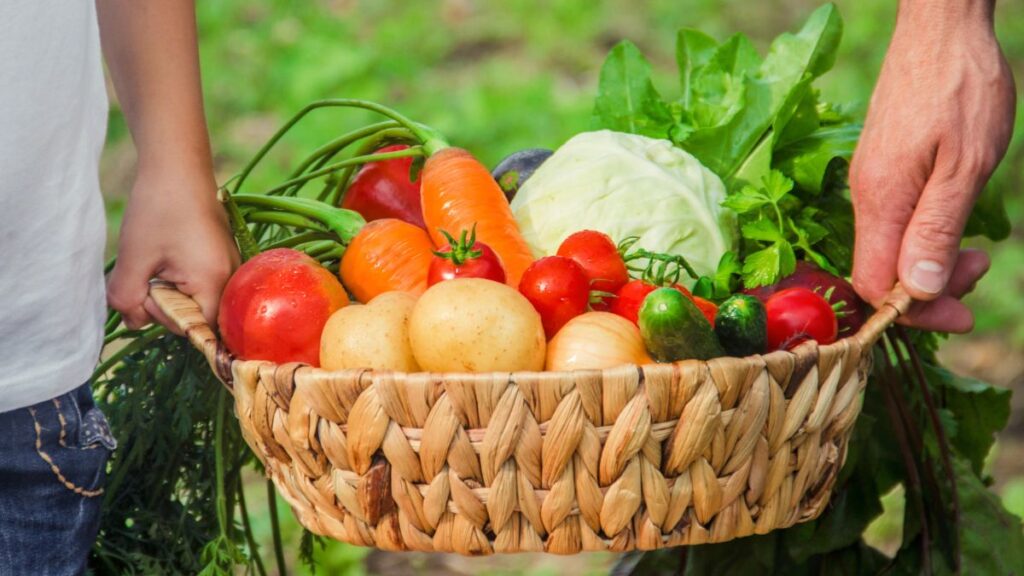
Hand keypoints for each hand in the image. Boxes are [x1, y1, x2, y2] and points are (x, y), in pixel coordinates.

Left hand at [107, 165, 237, 332]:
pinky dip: (181, 278)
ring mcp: (231, 267)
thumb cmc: (159, 208)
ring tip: (158, 259)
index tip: (147, 291)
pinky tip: (168, 254)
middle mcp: (232, 278)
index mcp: (214, 282)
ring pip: (198, 300)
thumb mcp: (134, 257)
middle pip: (198, 316)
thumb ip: (128, 298)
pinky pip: (203, 284)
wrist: (179, 165)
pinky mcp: (223, 257)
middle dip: (166, 303)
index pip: (195, 329)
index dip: (165, 319)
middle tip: (148, 272)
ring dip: (171, 289)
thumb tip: (133, 322)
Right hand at [849, 1, 1014, 331]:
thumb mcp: (965, 167)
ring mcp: (871, 183)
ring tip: (975, 250)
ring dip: (930, 262)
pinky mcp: (882, 170)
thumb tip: (920, 292)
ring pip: (888, 248)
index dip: (915, 313)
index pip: (875, 285)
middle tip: (980, 269)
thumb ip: (936, 231)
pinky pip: (893, 223)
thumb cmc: (959, 88)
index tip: (962, 314)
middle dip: (930, 289)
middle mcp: (866, 197)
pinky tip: (952, 218)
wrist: (940, 29)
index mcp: (880, 201)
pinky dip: (924, 236)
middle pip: (879, 271)